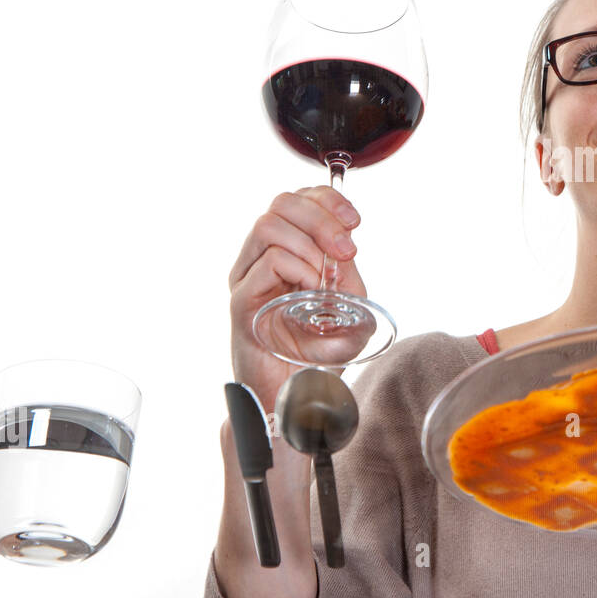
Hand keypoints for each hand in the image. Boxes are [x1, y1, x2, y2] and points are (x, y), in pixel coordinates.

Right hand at [227, 186, 366, 412]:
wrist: (297, 398)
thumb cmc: (318, 353)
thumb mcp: (348, 306)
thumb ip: (346, 271)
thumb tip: (344, 240)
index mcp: (284, 253)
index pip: (296, 200)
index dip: (327, 199)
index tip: (354, 220)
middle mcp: (259, 259)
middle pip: (280, 203)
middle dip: (321, 217)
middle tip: (346, 249)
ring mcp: (247, 279)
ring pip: (268, 225)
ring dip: (309, 245)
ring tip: (325, 280)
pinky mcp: (242, 302)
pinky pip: (268, 262)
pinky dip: (299, 269)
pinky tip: (312, 293)